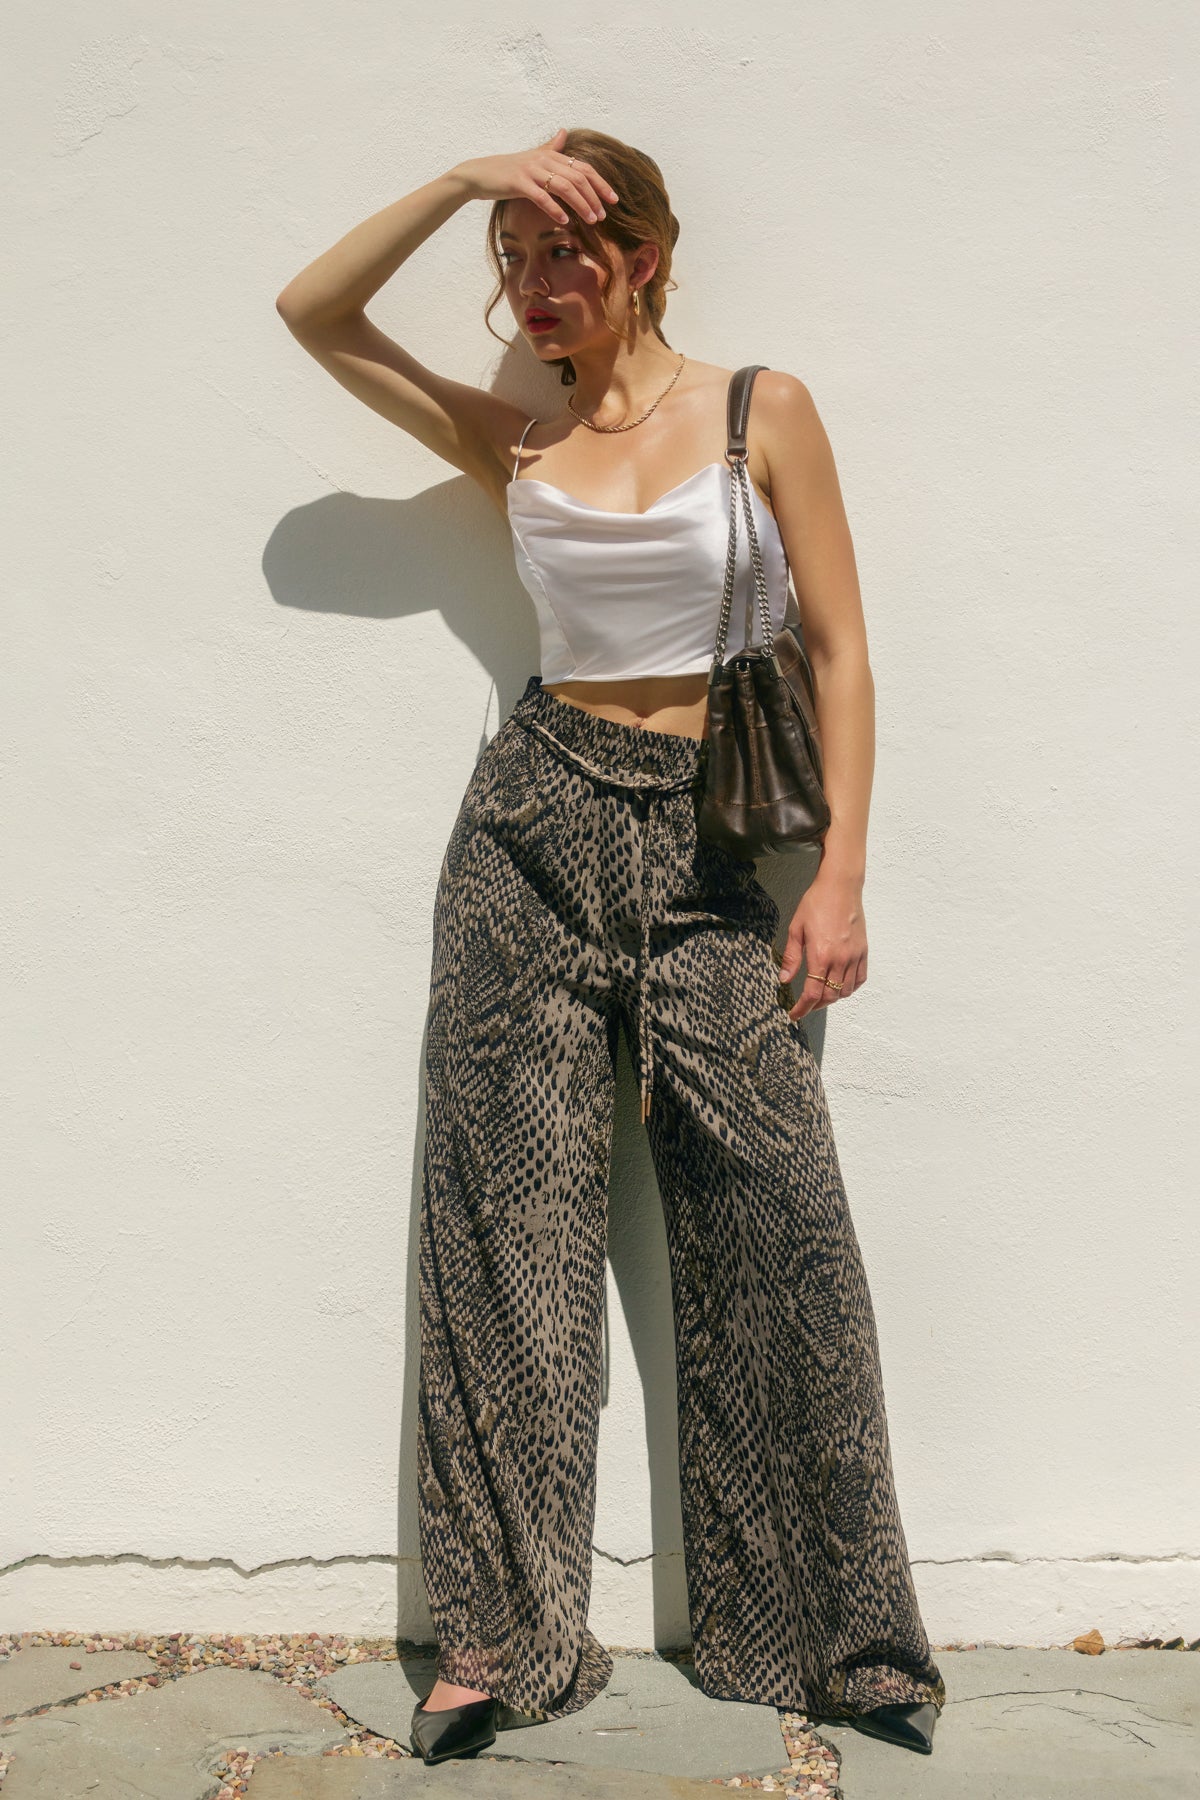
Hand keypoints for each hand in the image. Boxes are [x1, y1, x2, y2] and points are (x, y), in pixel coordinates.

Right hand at [450, 129, 618, 226]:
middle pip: (577, 177)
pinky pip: (541, 197)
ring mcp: (531, 170)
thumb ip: (550, 147)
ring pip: (564, 187)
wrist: (479, 173)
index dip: (600, 183)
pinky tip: (565, 221)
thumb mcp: (532, 157)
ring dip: (580, 204)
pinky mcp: (519, 183)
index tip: (613, 200)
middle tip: (603, 216)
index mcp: (550, 155)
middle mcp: (544, 160)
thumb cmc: (508, 170)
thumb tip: (564, 132)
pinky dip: (555, 208)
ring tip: (591, 220)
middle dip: (594, 197)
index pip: (582, 168)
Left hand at [778, 868, 867, 1019]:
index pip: (813, 993)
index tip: (794, 1015)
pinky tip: (840, 985)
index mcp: (821, 955)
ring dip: (832, 998)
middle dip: (815, 1006)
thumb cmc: (816, 903)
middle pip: (830, 996)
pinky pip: (860, 978)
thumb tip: (784, 979)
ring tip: (820, 995)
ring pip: (845, 990)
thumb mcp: (796, 928)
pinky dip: (850, 987)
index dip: (802, 1008)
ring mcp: (854, 956)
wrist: (840, 887)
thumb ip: (791, 957)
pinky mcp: (863, 951)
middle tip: (804, 1005)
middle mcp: (840, 959)